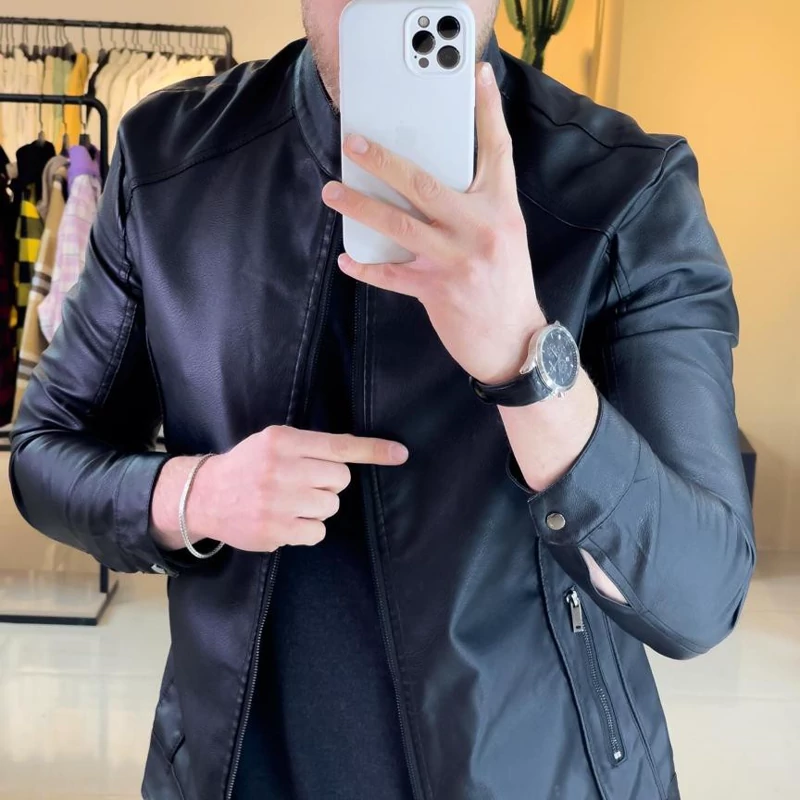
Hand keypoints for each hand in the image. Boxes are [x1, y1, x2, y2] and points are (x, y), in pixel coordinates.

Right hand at [151, 426, 408, 552]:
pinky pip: (317, 532)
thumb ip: (310, 446)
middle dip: (328, 484)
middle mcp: (280, 469)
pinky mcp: (274, 531)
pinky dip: (307, 529)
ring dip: (317, 507)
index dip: (372, 450)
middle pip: (340, 480)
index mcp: (282, 441)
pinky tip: (285, 520)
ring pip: (330, 507)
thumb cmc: (247, 466)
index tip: (400, 454)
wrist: (204, 496)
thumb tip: (355, 455)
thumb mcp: (273, 442)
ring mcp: (276, 502)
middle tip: (304, 484)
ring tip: (290, 502)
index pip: (338, 446)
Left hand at [322, 62, 546, 385]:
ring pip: (398, 225)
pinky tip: (348, 258)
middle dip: (384, 161)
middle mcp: (479, 230)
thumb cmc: (507, 283)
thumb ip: (477, 206)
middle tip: (354, 144)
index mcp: (501, 210)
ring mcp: (455, 261)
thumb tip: (432, 182)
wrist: (515, 341)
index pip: (497, 151)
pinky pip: (390, 275)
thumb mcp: (504, 235)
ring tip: (333, 192)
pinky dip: (365, 267)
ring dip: (360, 206)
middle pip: (424, 184)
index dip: (488, 111)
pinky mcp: (435, 291)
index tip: (479, 75)